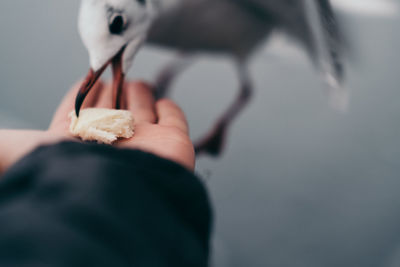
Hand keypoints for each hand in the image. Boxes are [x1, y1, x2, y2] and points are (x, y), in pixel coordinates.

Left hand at [0, 81, 193, 173]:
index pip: (80, 115)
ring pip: (142, 111)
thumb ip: (5, 146)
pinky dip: (166, 107)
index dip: (83, 96)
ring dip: (137, 94)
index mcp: (82, 147)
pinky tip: (159, 100)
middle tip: (114, 73)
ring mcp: (147, 143)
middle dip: (113, 92)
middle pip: (114, 110)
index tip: (87, 80)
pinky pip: (172, 118)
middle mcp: (115, 145)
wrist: (126, 197)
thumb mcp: (22, 153)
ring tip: (132, 80)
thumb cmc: (78, 173)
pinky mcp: (174, 142)